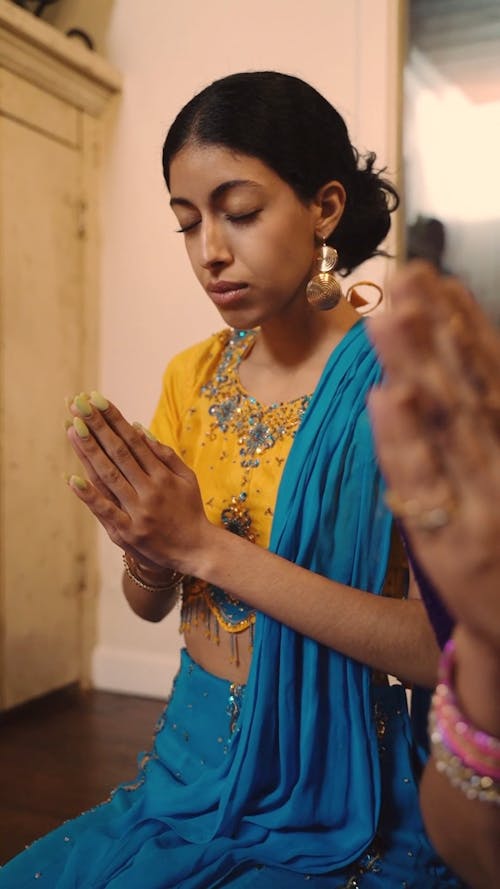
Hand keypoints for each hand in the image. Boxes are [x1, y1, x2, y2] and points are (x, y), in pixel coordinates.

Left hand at [65, 393, 210, 574]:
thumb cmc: (189, 510)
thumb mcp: (186, 478)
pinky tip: (73, 479)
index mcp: (163, 476)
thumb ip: (164, 454)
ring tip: (73, 429)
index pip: (133, 441)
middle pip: (118, 454)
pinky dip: (89, 496)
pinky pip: (106, 511)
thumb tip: (139, 429)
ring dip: (89, 452)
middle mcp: (149, 490)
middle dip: (97, 428)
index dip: (114, 420)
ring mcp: (137, 512)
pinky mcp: (127, 533)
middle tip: (79, 406)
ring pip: (109, 477)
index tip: (98, 400)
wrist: (196, 550)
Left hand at [368, 262, 499, 648]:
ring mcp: (478, 501)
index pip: (487, 373)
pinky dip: (405, 441)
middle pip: (465, 387)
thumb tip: (451, 367)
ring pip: (445, 424)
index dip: (462, 321)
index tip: (432, 276)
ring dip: (417, 365)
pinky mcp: (450, 543)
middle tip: (406, 276)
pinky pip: (423, 485)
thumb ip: (484, 422)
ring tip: (390, 315)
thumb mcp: (498, 475)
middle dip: (436, 328)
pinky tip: (386, 397)